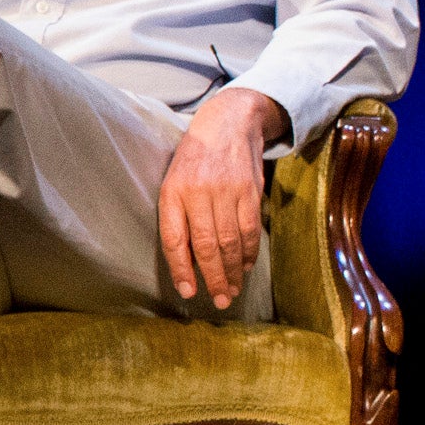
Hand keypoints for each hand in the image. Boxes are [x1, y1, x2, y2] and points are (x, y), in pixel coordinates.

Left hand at [158, 87, 289, 308]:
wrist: (228, 123)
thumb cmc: (195, 160)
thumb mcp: (174, 182)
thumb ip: (178, 218)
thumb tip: (187, 262)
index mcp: (173, 191)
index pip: (174, 239)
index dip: (182, 268)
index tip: (188, 291)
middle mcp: (199, 192)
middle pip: (207, 245)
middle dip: (213, 278)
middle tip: (219, 301)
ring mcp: (227, 191)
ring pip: (231, 242)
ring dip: (233, 271)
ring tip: (232, 291)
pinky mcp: (250, 191)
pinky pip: (251, 229)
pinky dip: (250, 252)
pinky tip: (246, 266)